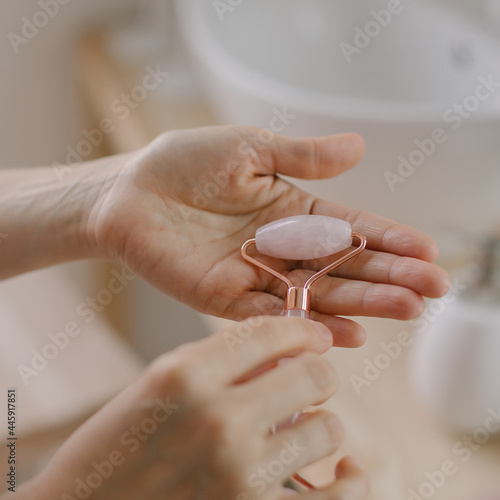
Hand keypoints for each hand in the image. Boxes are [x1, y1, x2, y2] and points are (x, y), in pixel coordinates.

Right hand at [25, 317, 368, 499]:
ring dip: (322, 423)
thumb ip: (218, 361)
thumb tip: (282, 350)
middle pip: (312, 375)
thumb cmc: (116, 445)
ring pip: (328, 430)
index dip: (303, 328)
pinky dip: (352, 480)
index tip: (315, 335)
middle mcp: (218, 420)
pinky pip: (340, 499)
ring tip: (304, 426)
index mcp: (187, 375)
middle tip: (311, 378)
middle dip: (319, 371)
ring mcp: (240, 475)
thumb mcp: (158, 384)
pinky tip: (345, 469)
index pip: (269, 332)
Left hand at [89, 126, 449, 346]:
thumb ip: (301, 156)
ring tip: (405, 310)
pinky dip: (306, 323)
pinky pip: (271, 315)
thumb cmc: (183, 163)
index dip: (387, 238)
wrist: (128, 191)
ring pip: (315, 294)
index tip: (426, 250)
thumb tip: (359, 147)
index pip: (350, 226)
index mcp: (291, 210)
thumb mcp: (248, 148)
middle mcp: (280, 248)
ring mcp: (255, 276)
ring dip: (360, 303)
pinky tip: (344, 332)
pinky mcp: (224, 298)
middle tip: (432, 289)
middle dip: (388, 277)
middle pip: (343, 266)